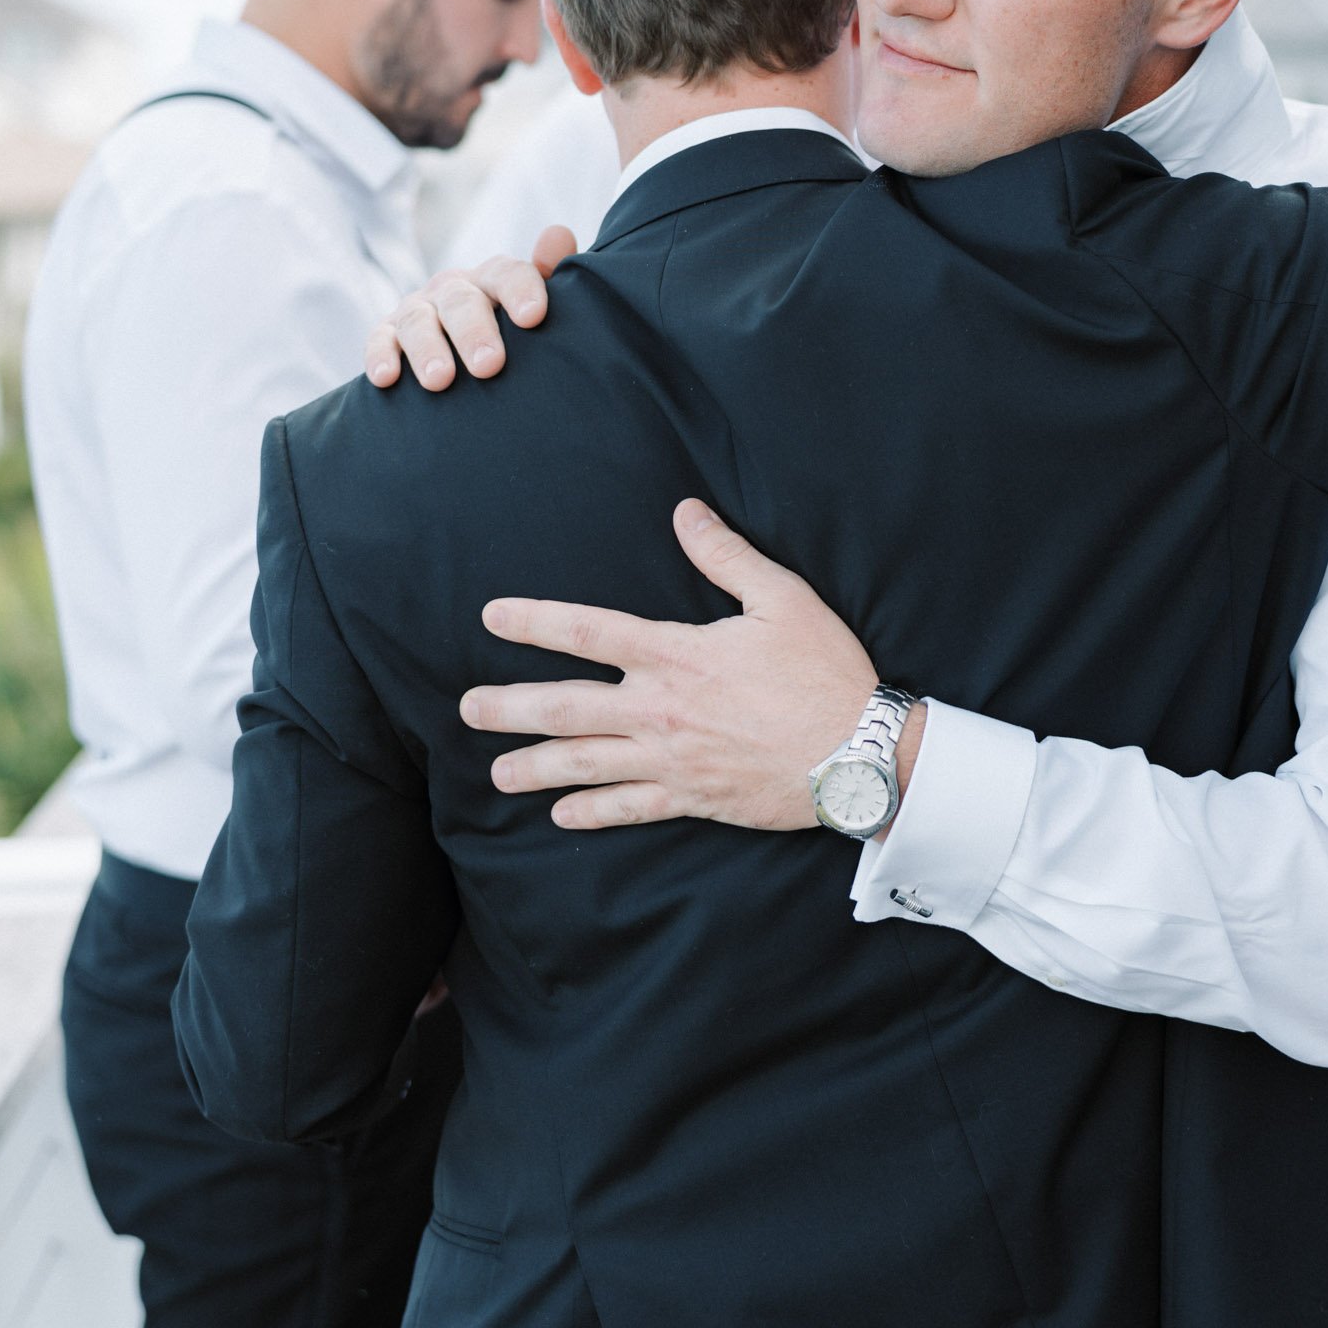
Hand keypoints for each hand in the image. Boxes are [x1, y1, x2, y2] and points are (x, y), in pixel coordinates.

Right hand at [365, 225, 576, 388]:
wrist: (463, 352)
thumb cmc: (509, 331)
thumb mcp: (530, 306)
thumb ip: (546, 274)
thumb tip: (559, 234)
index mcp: (492, 279)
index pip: (508, 274)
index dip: (520, 291)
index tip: (533, 317)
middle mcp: (453, 288)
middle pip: (461, 301)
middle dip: (474, 332)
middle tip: (489, 365)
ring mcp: (417, 308)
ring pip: (418, 321)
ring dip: (428, 349)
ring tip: (440, 380)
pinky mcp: (386, 332)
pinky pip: (379, 340)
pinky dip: (381, 357)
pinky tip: (386, 378)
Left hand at [460, 500, 894, 831]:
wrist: (860, 754)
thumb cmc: (825, 670)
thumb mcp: (783, 597)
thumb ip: (726, 555)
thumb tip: (685, 512)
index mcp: (677, 654)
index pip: (589, 632)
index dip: (536, 622)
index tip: (491, 617)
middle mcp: (661, 710)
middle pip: (568, 708)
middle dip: (512, 707)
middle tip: (467, 710)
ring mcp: (672, 760)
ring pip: (587, 765)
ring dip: (535, 767)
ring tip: (495, 771)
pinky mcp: (694, 798)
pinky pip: (629, 809)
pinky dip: (591, 813)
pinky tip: (560, 815)